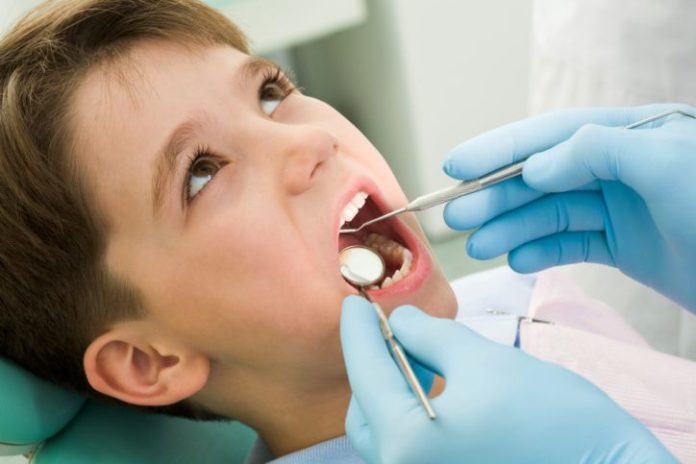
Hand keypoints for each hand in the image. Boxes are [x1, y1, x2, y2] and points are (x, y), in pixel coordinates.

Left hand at [340, 296, 674, 463]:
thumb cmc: (553, 417)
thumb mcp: (483, 360)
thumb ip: (430, 336)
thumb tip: (401, 322)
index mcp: (406, 442)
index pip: (365, 375)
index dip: (357, 333)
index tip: (353, 303)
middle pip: (366, 409)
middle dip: (371, 363)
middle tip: (386, 326)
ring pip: (385, 430)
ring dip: (391, 386)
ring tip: (415, 349)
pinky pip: (409, 444)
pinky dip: (410, 410)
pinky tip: (431, 382)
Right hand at [443, 104, 695, 310]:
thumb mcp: (666, 161)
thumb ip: (597, 149)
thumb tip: (537, 165)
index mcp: (630, 134)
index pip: (551, 134)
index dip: (500, 148)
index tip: (456, 165)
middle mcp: (620, 167)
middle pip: (543, 177)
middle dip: (497, 195)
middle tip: (455, 216)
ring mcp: (622, 208)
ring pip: (551, 213)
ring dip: (512, 228)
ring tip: (479, 246)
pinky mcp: (626, 246)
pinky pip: (572, 244)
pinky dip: (542, 251)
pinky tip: (519, 259)